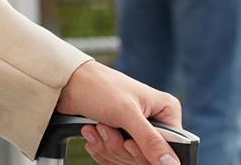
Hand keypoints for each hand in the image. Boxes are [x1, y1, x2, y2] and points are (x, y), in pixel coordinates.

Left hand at [56, 60, 183, 164]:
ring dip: (108, 147)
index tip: (129, 142)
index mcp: (166, 111)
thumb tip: (172, 164)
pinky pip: (115, 159)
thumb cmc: (98, 87)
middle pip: (147, 157)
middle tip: (106, 128)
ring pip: (128, 159)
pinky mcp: (119, 138)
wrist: (67, 84)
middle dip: (121, 148)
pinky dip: (101, 150)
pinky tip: (92, 133)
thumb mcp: (126, 113)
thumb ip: (150, 140)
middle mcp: (154, 123)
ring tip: (97, 127)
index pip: (168, 149)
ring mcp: (135, 131)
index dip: (146, 151)